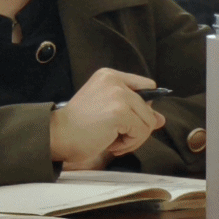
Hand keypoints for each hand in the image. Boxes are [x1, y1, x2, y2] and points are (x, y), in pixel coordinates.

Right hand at [50, 68, 164, 170]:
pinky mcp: (120, 111)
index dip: (142, 107)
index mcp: (109, 75)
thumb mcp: (108, 111)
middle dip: (136, 127)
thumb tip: (161, 119)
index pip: (147, 87)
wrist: (57, 136)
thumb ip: (136, 111)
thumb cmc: (77, 126)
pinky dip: (130, 143)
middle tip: (114, 136)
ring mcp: (118, 95)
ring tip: (112, 140)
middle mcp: (114, 81)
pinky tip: (111, 143)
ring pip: (148, 121)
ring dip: (134, 137)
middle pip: (149, 108)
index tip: (123, 120)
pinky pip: (142, 132)